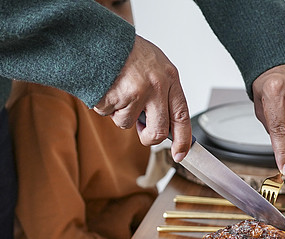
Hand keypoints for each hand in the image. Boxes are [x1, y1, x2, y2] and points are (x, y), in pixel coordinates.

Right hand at [94, 35, 190, 161]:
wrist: (100, 38)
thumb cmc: (127, 52)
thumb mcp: (155, 66)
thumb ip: (162, 93)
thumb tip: (164, 125)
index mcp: (170, 78)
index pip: (182, 116)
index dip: (183, 139)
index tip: (180, 154)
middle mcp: (157, 86)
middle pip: (158, 131)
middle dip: (148, 137)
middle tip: (140, 130)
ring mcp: (137, 92)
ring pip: (128, 124)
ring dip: (119, 113)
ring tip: (118, 90)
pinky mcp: (116, 97)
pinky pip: (109, 114)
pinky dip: (104, 105)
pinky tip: (106, 87)